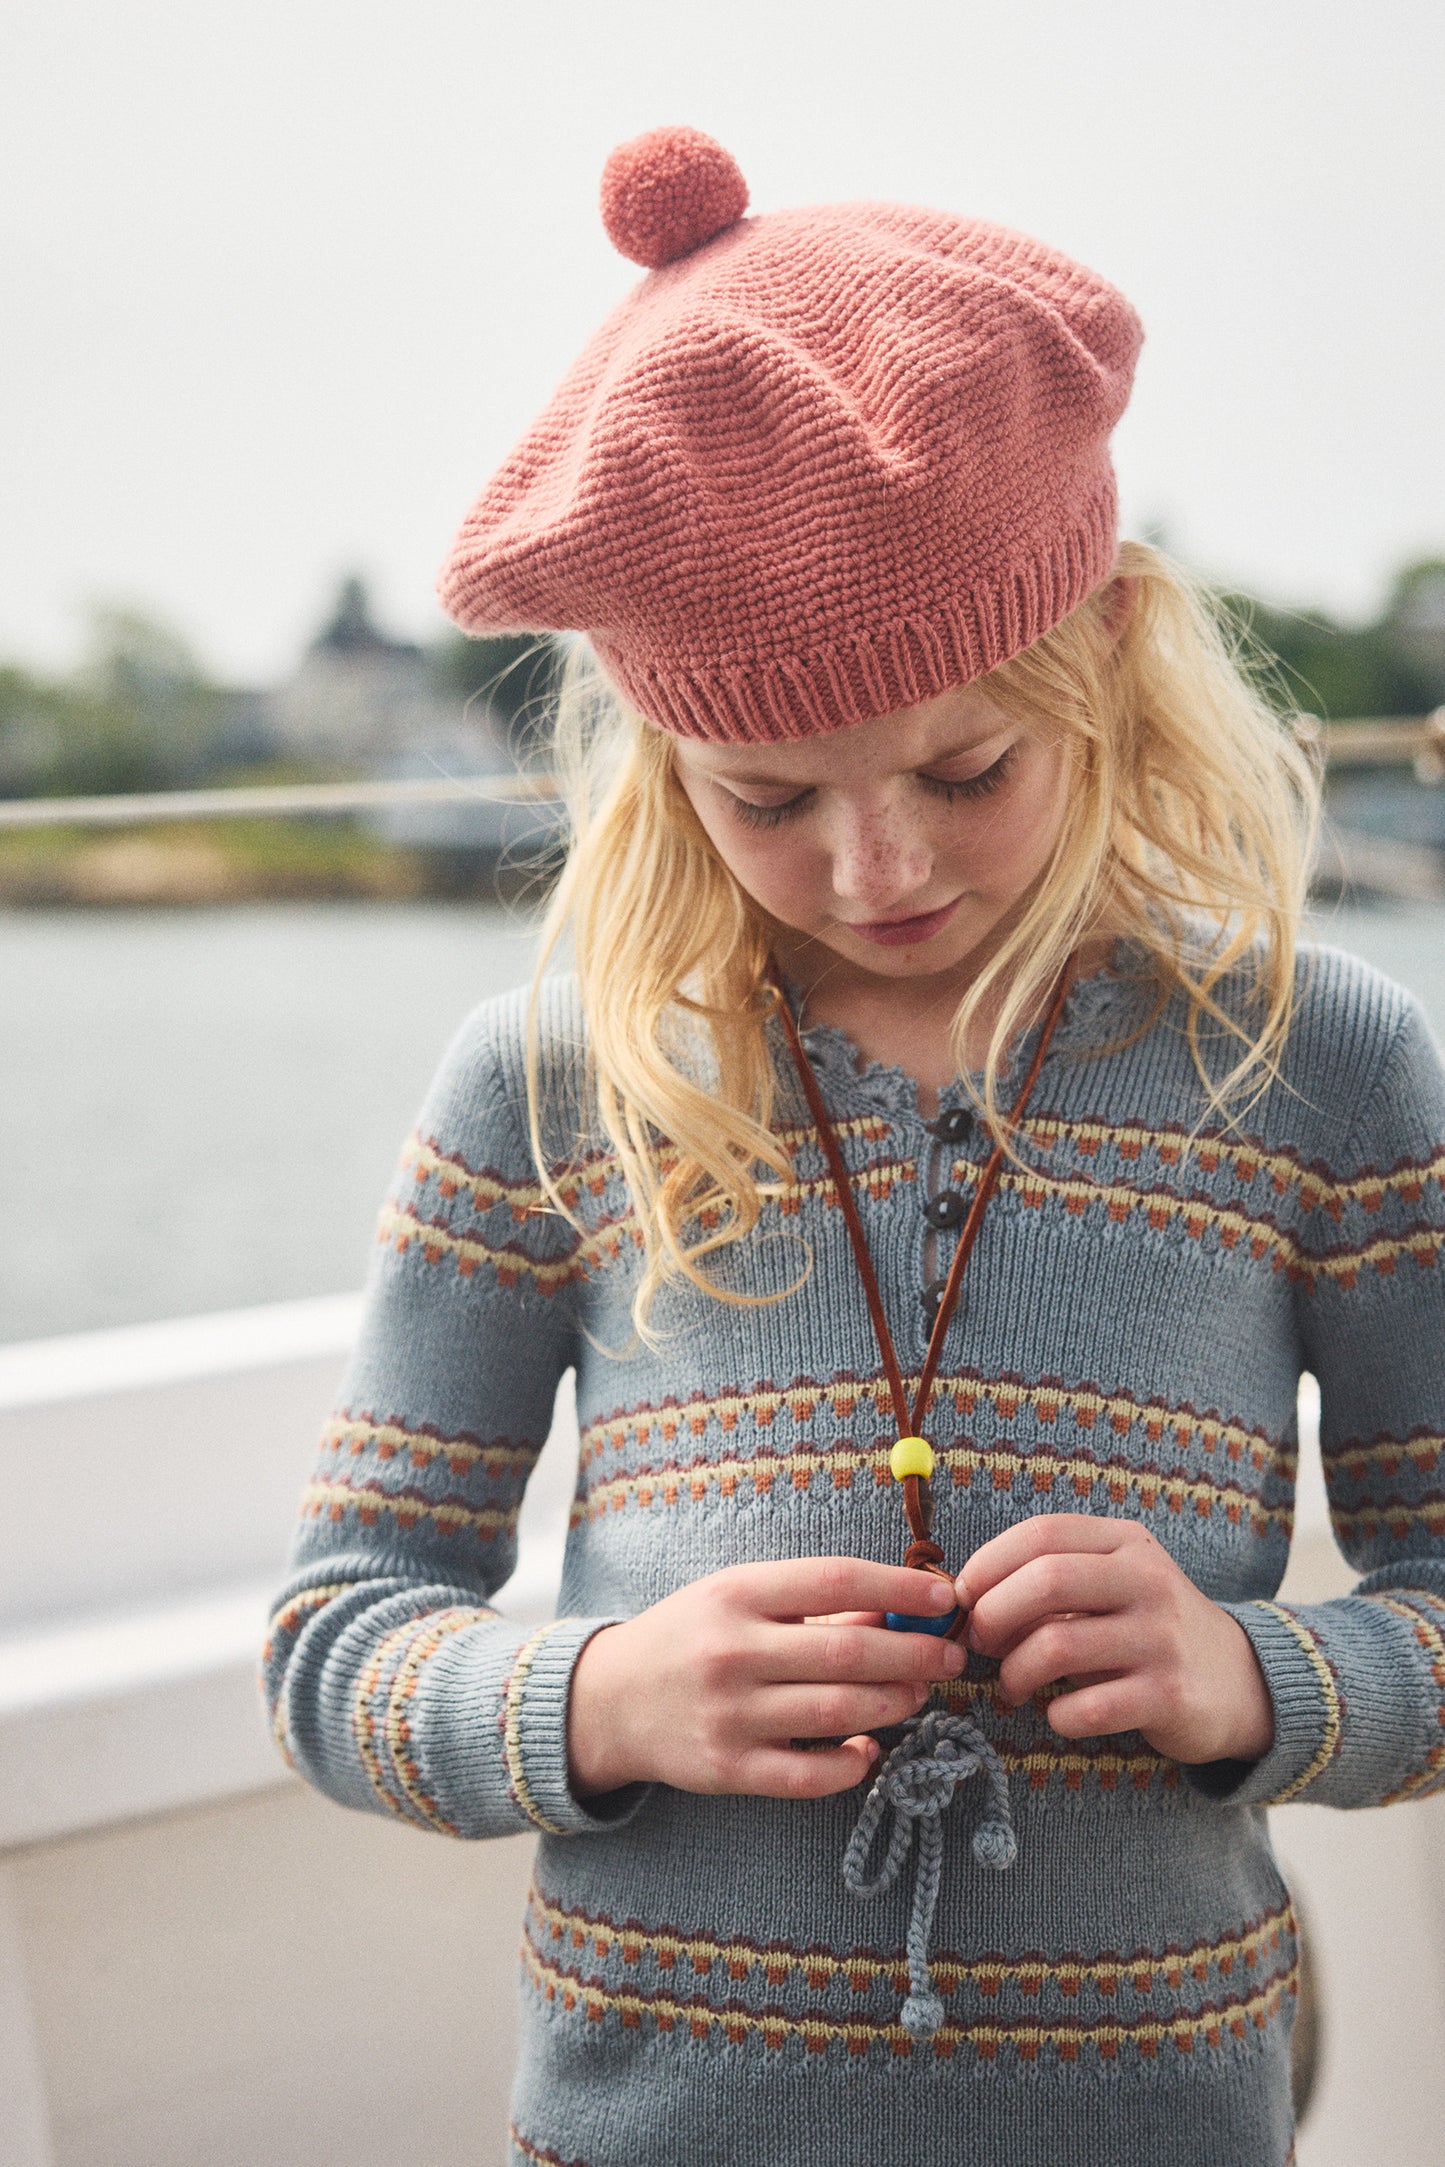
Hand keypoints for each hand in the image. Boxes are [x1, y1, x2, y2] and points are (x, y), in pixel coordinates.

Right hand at [567, 1558, 965, 1800]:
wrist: (609, 1699)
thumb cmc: (692, 1637)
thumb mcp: (739, 1599)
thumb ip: (812, 1605)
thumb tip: (899, 1614)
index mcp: (738, 1594)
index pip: (836, 1580)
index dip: (900, 1589)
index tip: (945, 1596)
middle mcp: (732, 1651)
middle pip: (848, 1652)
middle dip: (914, 1656)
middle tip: (950, 1657)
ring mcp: (729, 1714)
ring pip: (838, 1712)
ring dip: (894, 1705)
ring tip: (918, 1695)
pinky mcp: (728, 1769)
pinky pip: (810, 1775)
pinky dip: (852, 1765)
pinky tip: (870, 1749)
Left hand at [956, 1515, 1274, 1765]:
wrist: (1240, 1681)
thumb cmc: (1148, 1628)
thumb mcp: (1113, 1583)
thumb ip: (1052, 1579)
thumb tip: (964, 1597)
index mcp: (1125, 1543)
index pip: (1041, 1534)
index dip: (987, 1564)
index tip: (962, 1597)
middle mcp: (1147, 1581)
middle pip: (1045, 1581)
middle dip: (993, 1614)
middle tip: (979, 1643)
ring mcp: (1162, 1638)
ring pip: (1057, 1646)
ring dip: (1015, 1672)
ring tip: (1013, 1685)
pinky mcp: (1171, 1696)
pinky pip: (1087, 1707)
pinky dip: (1056, 1715)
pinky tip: (1058, 1714)